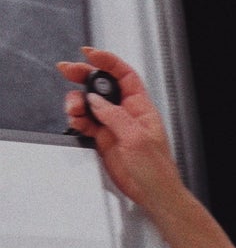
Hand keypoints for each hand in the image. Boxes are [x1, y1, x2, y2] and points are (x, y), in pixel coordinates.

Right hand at [55, 46, 183, 210]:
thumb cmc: (157, 170)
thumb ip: (114, 116)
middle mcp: (126, 113)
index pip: (124, 75)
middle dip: (83, 75)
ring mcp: (114, 126)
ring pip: (89, 104)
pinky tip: (76, 121)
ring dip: (77, 102)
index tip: (89, 53)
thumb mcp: (137, 138)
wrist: (153, 194)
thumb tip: (96, 101)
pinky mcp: (104, 140)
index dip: (107, 61)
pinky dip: (77, 120)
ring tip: (73, 108)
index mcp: (141, 107)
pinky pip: (86, 123)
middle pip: (101, 86)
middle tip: (67, 70)